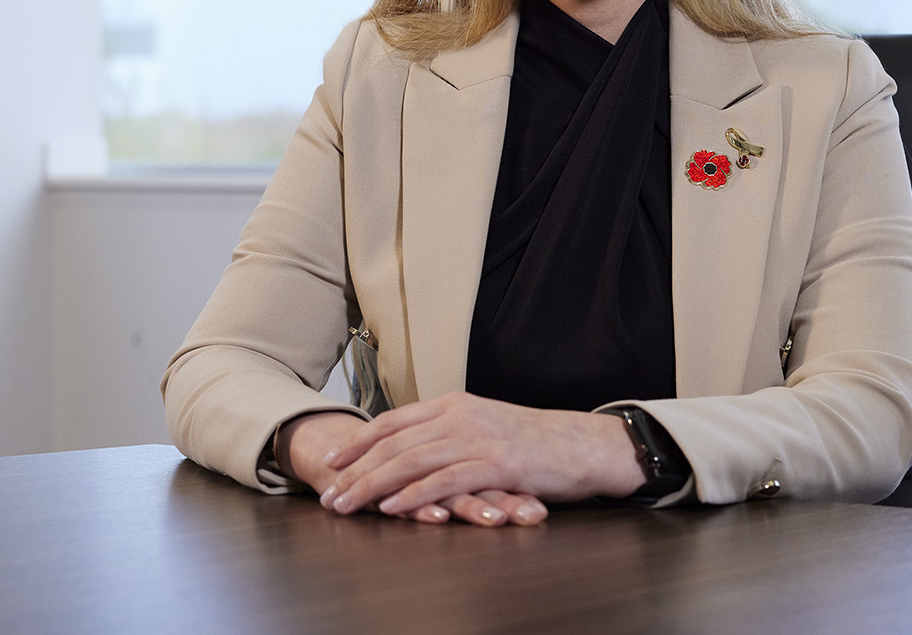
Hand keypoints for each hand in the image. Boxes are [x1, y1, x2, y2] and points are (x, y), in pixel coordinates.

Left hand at [314, 392, 646, 521]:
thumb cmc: (535, 442)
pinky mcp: (495, 464)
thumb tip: (415, 448)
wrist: (583, 444)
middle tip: (328, 492)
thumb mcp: (485, 426)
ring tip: (347, 504)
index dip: (359, 441)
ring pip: (411, 461)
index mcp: (453, 405)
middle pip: (394, 444)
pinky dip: (414, 495)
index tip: (330, 459)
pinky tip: (392, 508)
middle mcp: (458, 416)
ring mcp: (476, 438)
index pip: (393, 422)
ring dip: (373, 485)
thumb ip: (450, 433)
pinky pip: (445, 480)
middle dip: (355, 470)